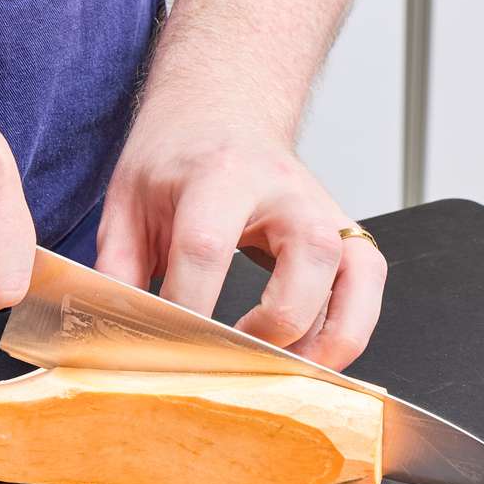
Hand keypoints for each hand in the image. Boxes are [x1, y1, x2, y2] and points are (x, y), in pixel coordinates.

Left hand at [96, 103, 386, 369]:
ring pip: (354, 277)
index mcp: (220, 174)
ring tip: (279, 372)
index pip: (207, 247)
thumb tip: (115, 334)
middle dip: (267, 328)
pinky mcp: (347, 233)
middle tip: (229, 358)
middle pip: (305, 261)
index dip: (188, 306)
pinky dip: (350, 330)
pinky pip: (369, 286)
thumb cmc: (177, 158)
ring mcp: (325, 210)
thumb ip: (119, 268)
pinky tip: (310, 356)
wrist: (222, 111)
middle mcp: (286, 190)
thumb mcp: (129, 202)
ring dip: (322, 339)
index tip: (171, 343)